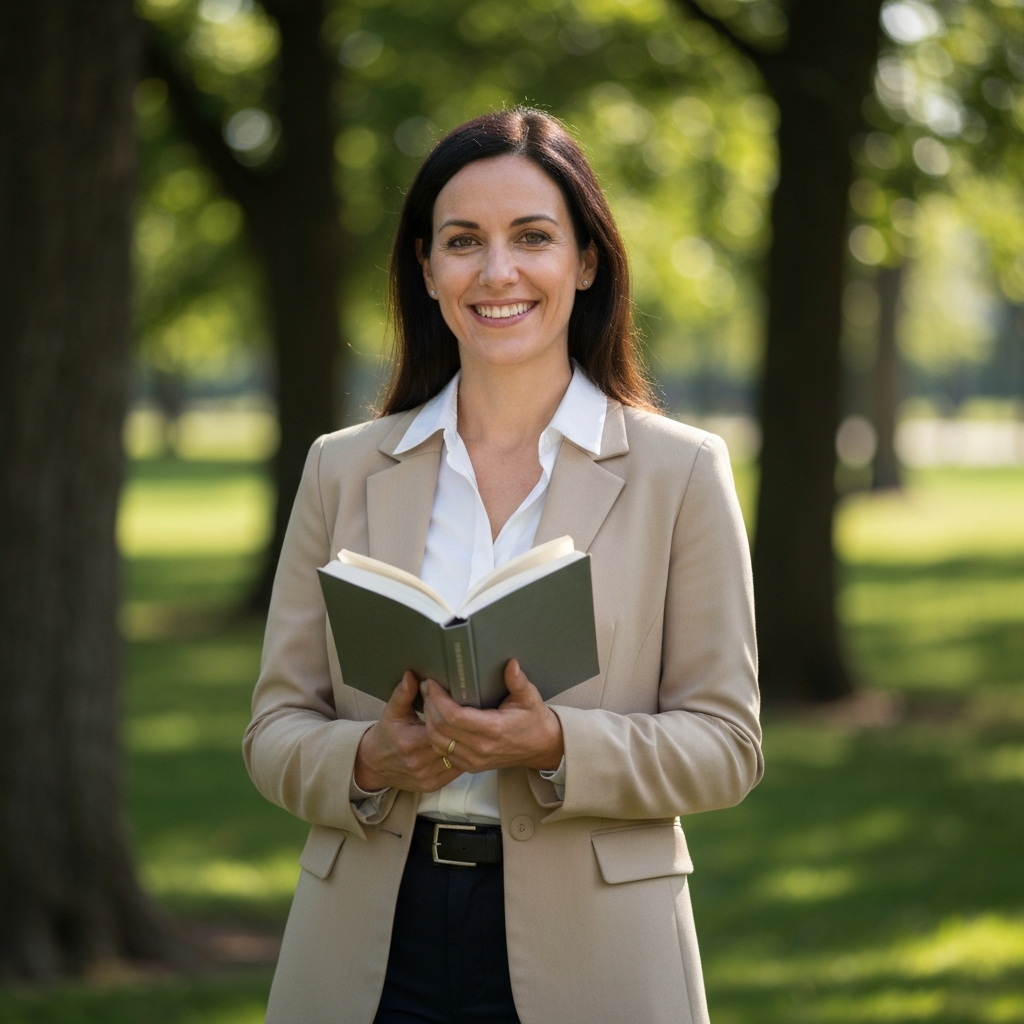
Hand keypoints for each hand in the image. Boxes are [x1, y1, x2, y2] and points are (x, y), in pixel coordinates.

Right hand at [353, 671, 463, 792]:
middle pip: (451, 743)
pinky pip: (455, 773)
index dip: (451, 717)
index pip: (440, 727)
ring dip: (466, 746)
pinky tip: (466, 748)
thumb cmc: (387, 734)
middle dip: (462, 731)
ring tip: (474, 732)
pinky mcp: (432, 785)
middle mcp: (419, 762)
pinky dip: (461, 759)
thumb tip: (412, 674)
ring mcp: (427, 777)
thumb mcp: (392, 711)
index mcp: (410, 742)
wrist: (374, 764)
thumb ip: (404, 693)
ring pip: (457, 759)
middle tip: (475, 718)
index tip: (458, 707)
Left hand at [421, 660, 563, 773]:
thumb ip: (518, 681)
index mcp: (493, 729)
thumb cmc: (534, 720)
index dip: (438, 699)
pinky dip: (435, 735)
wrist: (541, 747)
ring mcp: (474, 760)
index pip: (454, 716)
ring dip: (429, 721)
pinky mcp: (471, 766)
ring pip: (438, 742)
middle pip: (441, 729)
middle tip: (426, 687)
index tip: (432, 683)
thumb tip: (511, 663)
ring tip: (428, 700)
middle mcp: (481, 748)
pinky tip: (435, 719)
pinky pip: (444, 752)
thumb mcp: (530, 697)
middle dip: (429, 706)